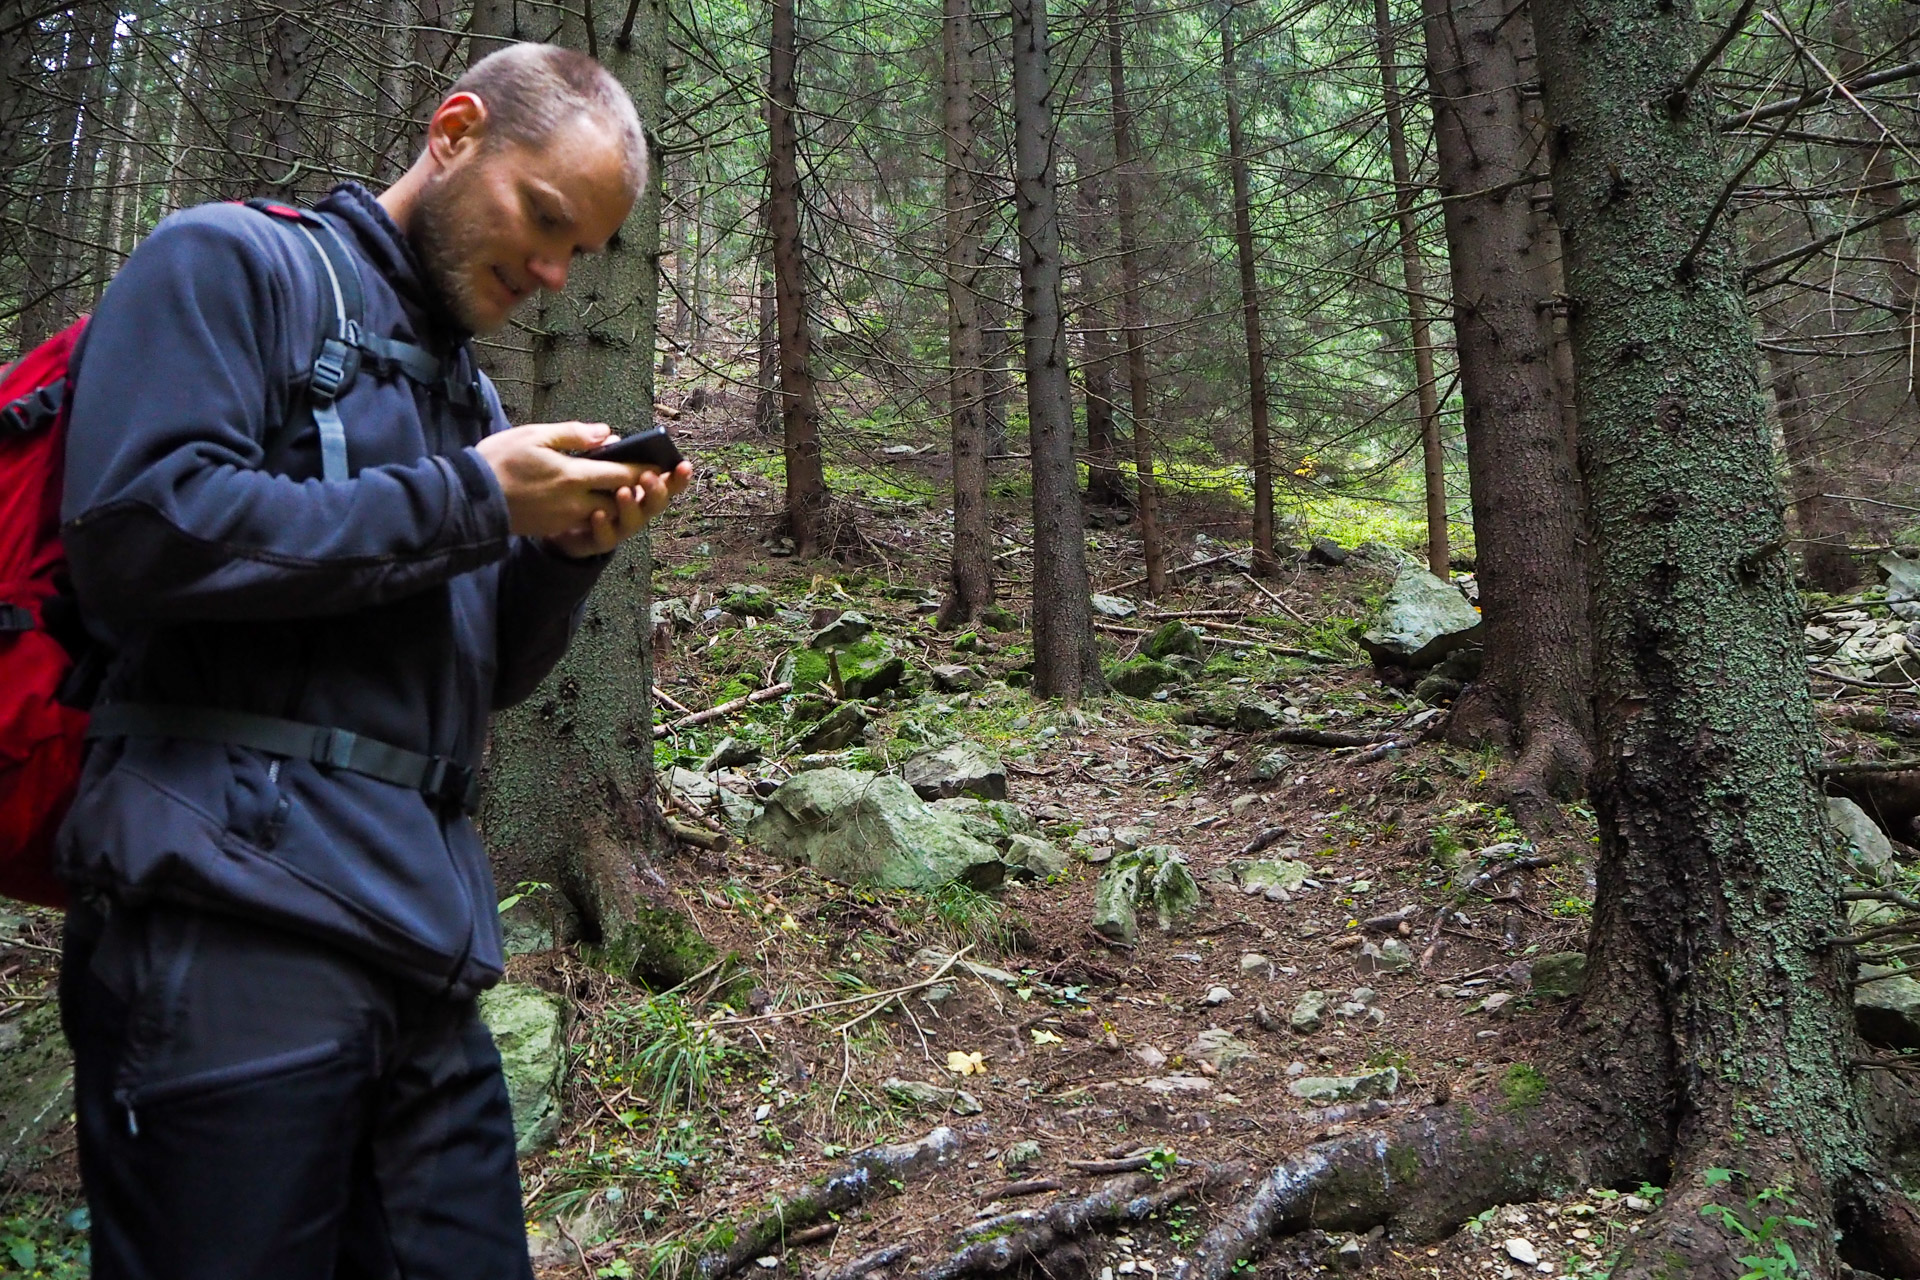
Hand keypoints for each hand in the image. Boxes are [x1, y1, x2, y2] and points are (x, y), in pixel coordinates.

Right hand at [474, 421, 661, 539]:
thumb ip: (575, 434)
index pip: (623, 475)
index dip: (645, 470)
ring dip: (618, 500)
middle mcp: (576, 502)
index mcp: (574, 476)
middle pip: (620, 498)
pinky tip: (596, 495)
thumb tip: (607, 433)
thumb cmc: (500, 461)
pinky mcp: (554, 528)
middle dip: (638, 489)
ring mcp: (566, 518)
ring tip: (627, 485)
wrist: (470, 498)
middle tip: (653, 478)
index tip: (663, 464)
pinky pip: (585, 520)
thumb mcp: (536, 435)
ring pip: (605, 511)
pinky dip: (597, 509)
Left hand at [544, 459, 692, 558]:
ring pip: (633, 521)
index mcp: (640, 488)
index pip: (666, 482)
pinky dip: (604, 526)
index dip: (677, 476)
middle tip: (648, 476)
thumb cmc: (585, 489)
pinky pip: (605, 537)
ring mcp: (620, 527)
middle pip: (655, 503)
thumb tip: (611, 438)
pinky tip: (598, 514)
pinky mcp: (599, 541)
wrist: (561, 524)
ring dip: (630, 507)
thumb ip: (607, 452)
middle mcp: (637, 509)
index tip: (684, 465)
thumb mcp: (595, 465)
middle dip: (656, 490)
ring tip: (623, 492)